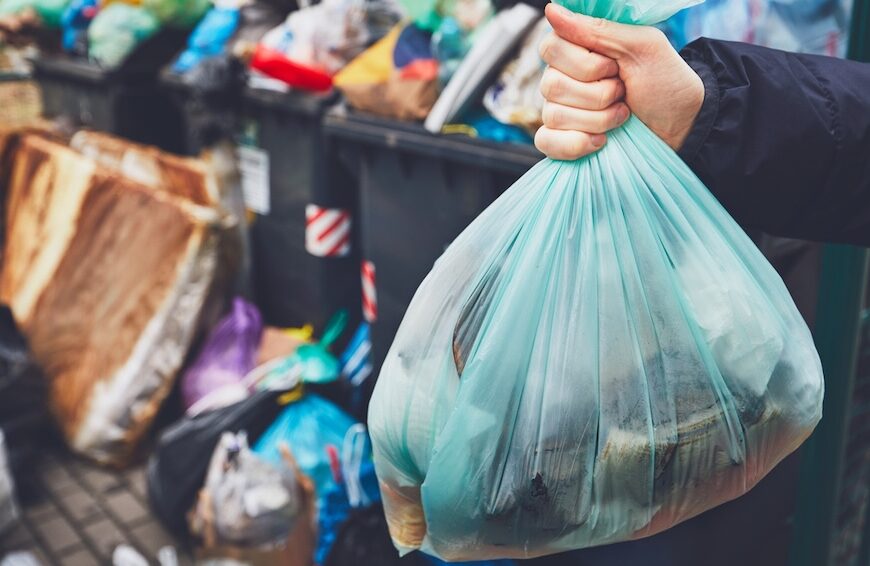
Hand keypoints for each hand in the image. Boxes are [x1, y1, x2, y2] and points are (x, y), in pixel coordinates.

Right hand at [535, 2, 704, 159]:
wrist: (681, 124)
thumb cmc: (665, 80)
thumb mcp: (641, 46)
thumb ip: (596, 28)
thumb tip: (551, 10)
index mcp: (576, 50)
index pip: (550, 48)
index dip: (584, 63)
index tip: (614, 66)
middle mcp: (561, 78)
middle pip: (552, 85)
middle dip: (598, 94)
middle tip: (623, 91)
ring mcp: (559, 111)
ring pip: (554, 115)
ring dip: (598, 120)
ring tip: (622, 114)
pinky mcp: (562, 140)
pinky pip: (546, 142)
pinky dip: (575, 144)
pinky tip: (600, 141)